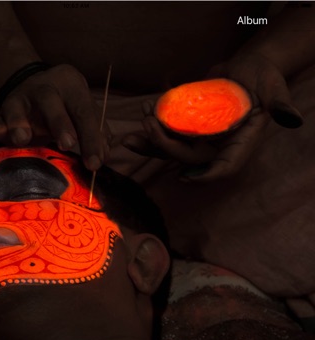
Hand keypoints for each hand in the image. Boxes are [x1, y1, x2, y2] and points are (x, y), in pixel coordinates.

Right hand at [0, 64, 108, 170]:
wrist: (34, 87)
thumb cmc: (66, 106)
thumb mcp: (83, 112)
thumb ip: (94, 132)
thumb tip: (101, 157)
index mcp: (71, 86)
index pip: (84, 111)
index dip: (91, 138)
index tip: (94, 164)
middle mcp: (44, 88)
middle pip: (51, 102)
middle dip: (59, 123)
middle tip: (67, 145)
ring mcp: (20, 98)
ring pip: (18, 107)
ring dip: (20, 124)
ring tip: (22, 139)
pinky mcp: (2, 109)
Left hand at [123, 52, 303, 181]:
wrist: (245, 68)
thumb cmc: (263, 77)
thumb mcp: (274, 88)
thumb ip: (279, 104)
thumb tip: (291, 118)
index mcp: (240, 143)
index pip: (225, 167)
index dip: (206, 175)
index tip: (184, 177)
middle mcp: (218, 145)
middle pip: (188, 157)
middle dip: (166, 145)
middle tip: (150, 124)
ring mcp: (200, 138)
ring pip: (172, 149)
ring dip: (152, 139)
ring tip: (143, 117)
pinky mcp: (188, 127)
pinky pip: (167, 134)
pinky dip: (152, 129)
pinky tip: (142, 114)